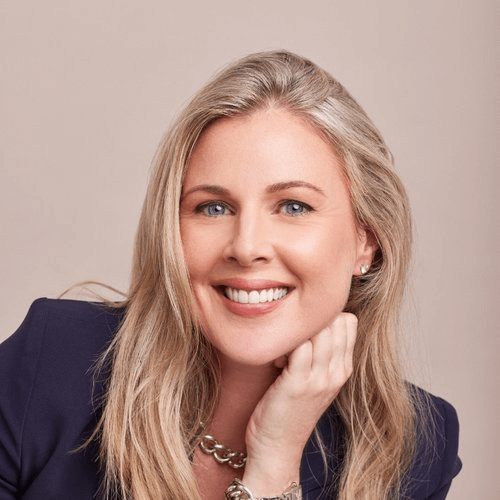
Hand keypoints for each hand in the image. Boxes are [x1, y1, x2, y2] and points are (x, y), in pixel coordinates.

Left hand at [242, 313, 356, 495]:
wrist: (277, 450)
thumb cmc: (290, 410)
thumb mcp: (315, 380)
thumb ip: (321, 353)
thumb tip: (311, 322)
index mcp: (343, 368)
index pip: (348, 321)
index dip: (323, 317)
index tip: (305, 334)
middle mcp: (336, 372)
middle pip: (334, 320)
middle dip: (309, 321)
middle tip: (291, 341)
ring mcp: (319, 379)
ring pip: (318, 329)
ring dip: (295, 332)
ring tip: (283, 352)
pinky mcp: (298, 384)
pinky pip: (299, 346)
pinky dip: (284, 345)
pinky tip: (276, 362)